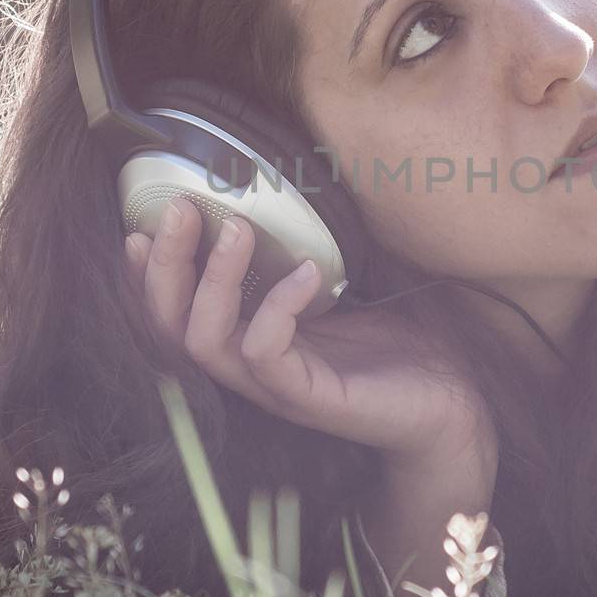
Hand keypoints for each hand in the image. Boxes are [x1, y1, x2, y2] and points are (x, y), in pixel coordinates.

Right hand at [124, 198, 496, 487]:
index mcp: (248, 344)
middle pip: (171, 329)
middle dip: (165, 266)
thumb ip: (306, 253)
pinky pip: (268, 355)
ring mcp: (276, 390)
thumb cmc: (399, 346)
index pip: (172, 317)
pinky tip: (307, 270)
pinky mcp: (310, 399)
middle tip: (180, 208)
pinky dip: (278, 306)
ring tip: (237, 229)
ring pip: (207, 342)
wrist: (453, 408)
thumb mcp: (345, 291)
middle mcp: (251, 371)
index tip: (143, 224)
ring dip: (214, 280)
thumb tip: (291, 188)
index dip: (146, 276)